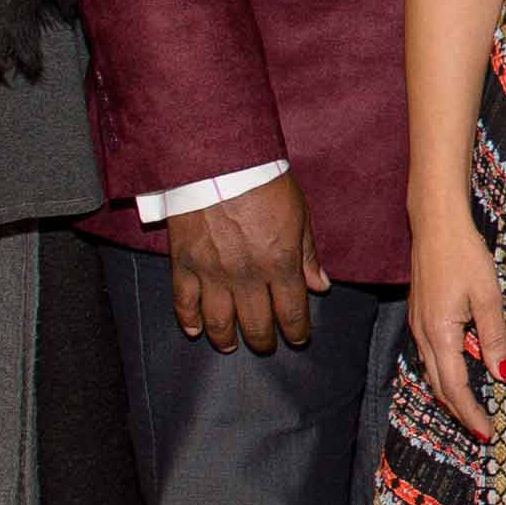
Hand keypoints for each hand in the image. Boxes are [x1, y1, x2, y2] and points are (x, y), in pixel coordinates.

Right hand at [167, 169, 327, 352]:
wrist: (217, 159)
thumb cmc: (263, 179)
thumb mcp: (299, 213)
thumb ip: (308, 254)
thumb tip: (321, 285)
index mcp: (280, 263)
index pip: (292, 312)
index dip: (297, 330)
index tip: (298, 338)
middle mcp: (246, 275)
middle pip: (256, 324)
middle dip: (264, 340)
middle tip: (265, 344)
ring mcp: (212, 272)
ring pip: (220, 322)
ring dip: (227, 339)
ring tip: (231, 346)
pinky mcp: (184, 263)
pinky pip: (184, 302)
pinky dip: (189, 320)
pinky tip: (195, 331)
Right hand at [404, 204, 505, 432]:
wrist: (436, 223)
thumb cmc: (464, 254)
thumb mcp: (488, 296)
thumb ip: (495, 338)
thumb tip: (504, 376)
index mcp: (440, 334)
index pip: (455, 388)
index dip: (471, 414)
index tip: (488, 432)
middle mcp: (423, 335)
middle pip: (439, 387)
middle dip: (459, 412)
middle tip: (482, 429)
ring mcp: (418, 325)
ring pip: (432, 373)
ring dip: (451, 395)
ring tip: (472, 409)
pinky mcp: (420, 316)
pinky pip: (429, 356)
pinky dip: (444, 374)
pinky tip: (458, 373)